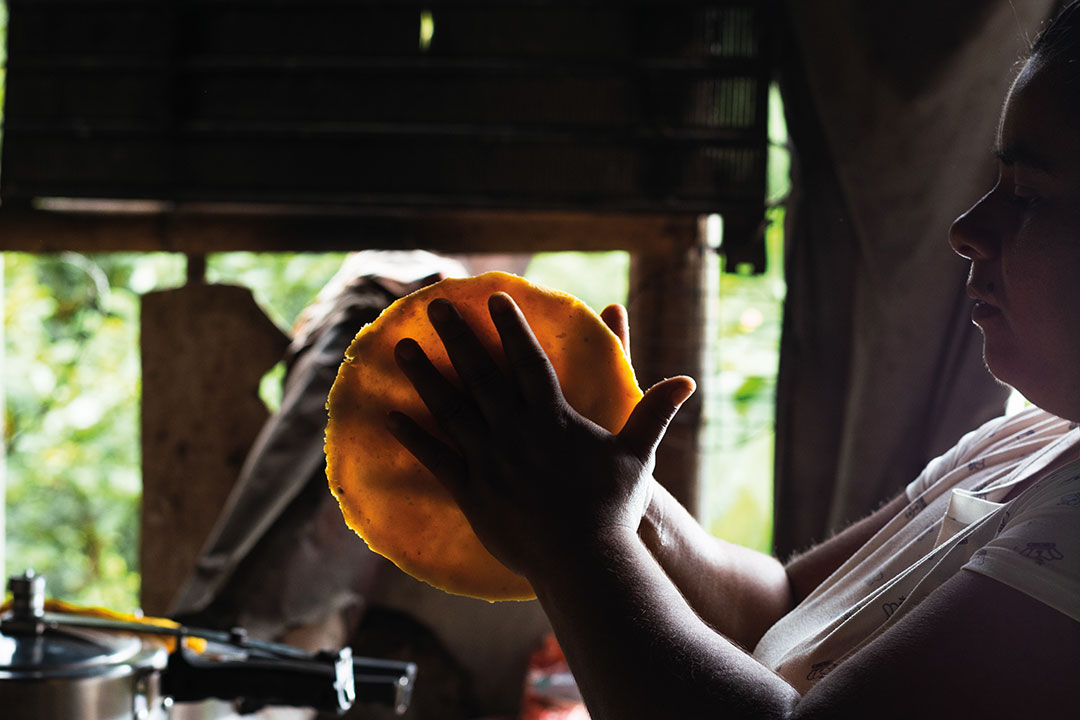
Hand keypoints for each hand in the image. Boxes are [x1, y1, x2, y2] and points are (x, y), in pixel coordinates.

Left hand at [386, 293, 693, 581]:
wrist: (584, 560)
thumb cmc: (614, 508)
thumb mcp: (638, 455)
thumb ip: (654, 413)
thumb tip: (686, 381)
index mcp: (552, 417)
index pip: (527, 360)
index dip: (512, 327)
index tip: (494, 299)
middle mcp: (514, 431)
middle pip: (480, 374)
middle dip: (457, 336)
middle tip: (435, 305)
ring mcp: (489, 461)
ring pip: (449, 409)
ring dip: (425, 376)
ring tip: (402, 348)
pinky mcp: (472, 492)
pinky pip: (436, 459)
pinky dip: (412, 437)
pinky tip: (389, 416)